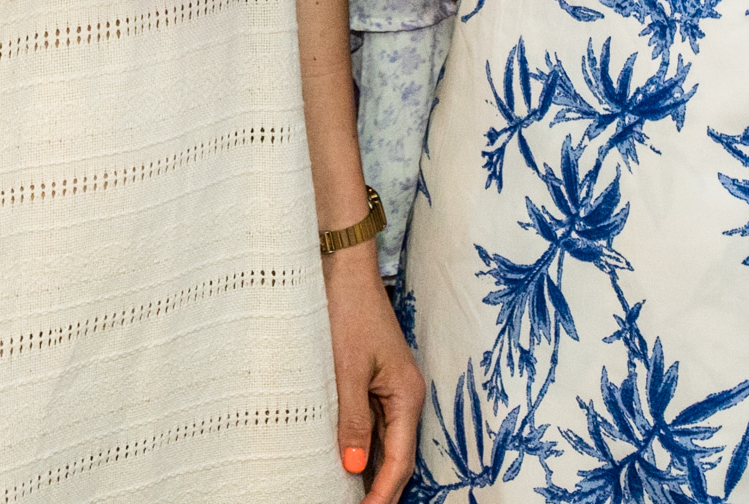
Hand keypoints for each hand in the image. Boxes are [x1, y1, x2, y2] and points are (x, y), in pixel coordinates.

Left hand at [324, 240, 422, 499]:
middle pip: (397, 456)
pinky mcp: (373, 380)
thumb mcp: (346, 369)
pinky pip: (373, 424)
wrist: (341, 268)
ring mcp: (390, 388)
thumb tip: (355, 468)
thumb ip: (352, 419)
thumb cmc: (346, 311)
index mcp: (407, 394)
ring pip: (384, 442)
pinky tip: (346, 460)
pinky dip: (362, 446)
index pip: (400, 459)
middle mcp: (404, 395)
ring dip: (371, 470)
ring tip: (351, 496)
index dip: (384, 493)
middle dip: (381, 489)